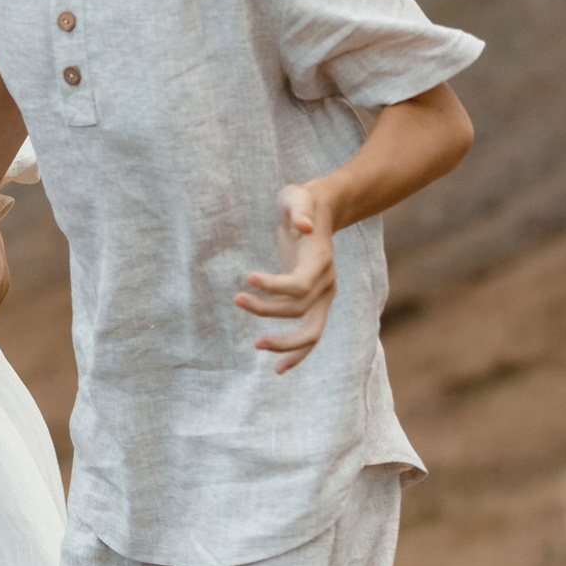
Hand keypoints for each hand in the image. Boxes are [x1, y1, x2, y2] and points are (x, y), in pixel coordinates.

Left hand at [236, 182, 335, 374]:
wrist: (322, 211)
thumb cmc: (303, 203)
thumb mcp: (297, 197)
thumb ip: (298, 209)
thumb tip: (303, 225)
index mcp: (320, 260)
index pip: (299, 284)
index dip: (274, 286)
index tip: (247, 277)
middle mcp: (327, 282)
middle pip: (300, 309)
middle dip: (269, 312)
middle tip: (238, 301)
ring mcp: (324, 295)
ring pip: (310, 330)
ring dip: (283, 341)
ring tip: (255, 343)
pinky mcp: (316, 302)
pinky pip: (311, 335)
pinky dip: (297, 354)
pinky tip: (279, 369)